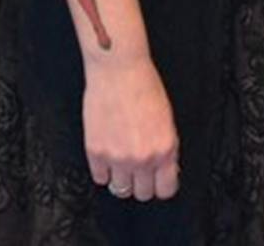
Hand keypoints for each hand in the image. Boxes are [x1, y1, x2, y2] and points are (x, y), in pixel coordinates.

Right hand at [83, 57, 180, 201]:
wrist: (119, 71)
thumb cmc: (144, 87)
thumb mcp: (167, 120)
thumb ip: (165, 148)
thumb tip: (163, 169)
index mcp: (165, 149)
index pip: (166, 189)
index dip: (161, 186)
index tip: (157, 181)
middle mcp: (143, 158)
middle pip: (143, 193)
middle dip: (141, 183)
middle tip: (138, 170)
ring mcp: (118, 158)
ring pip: (121, 190)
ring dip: (122, 179)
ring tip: (121, 162)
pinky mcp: (96, 152)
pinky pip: (100, 178)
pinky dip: (103, 171)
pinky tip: (107, 156)